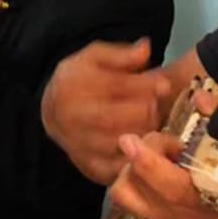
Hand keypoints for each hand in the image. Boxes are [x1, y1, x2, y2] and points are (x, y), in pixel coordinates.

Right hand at [40, 39, 170, 184]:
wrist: (53, 112)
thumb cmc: (79, 80)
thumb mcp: (94, 57)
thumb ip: (120, 54)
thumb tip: (145, 49)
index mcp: (72, 87)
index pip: (115, 87)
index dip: (145, 86)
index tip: (164, 84)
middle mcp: (71, 118)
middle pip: (120, 118)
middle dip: (146, 110)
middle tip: (157, 105)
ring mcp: (79, 146)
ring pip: (122, 145)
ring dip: (146, 133)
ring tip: (153, 122)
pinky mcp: (90, 168)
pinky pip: (120, 169)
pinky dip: (138, 159)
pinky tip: (146, 145)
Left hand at [107, 92, 217, 218]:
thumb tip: (200, 99)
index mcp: (212, 199)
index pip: (170, 185)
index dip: (146, 161)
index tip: (129, 139)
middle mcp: (187, 217)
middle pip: (133, 190)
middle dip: (136, 159)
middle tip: (163, 145)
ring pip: (128, 197)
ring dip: (134, 173)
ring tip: (160, 159)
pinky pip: (137, 204)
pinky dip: (139, 183)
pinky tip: (162, 169)